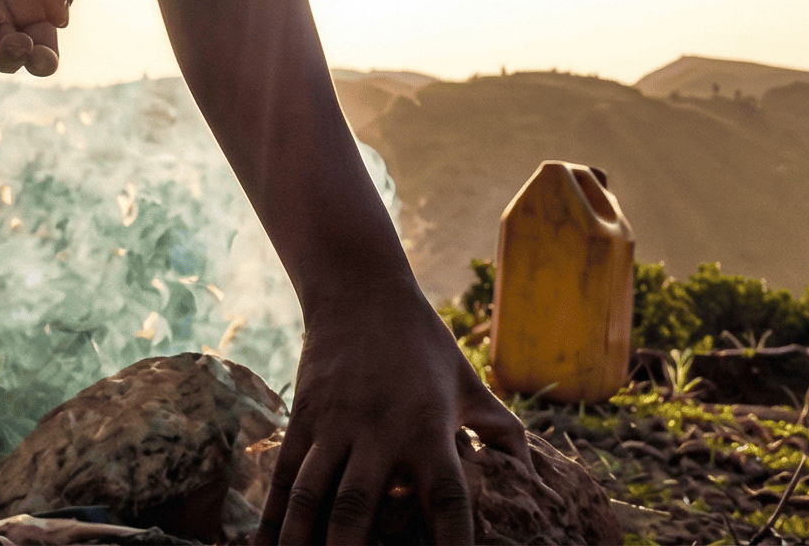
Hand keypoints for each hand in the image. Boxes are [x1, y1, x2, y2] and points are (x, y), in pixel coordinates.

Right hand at [260, 296, 533, 545]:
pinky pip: (284, 477)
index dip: (452, 543)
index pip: (446, 498)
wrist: (360, 290)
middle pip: (358, 507)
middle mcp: (378, 429)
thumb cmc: (425, 344)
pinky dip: (272, 519)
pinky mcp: (303, 417)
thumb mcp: (470, 384)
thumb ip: (504, 435)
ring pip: (311, 496)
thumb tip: (536, 485)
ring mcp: (334, 424)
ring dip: (304, 542)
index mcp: (429, 427)